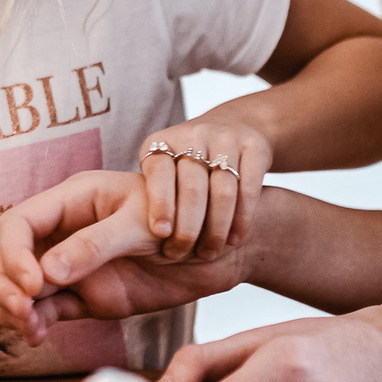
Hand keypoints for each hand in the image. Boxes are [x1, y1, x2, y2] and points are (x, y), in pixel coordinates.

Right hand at [0, 171, 253, 344]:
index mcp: (71, 201)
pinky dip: (32, 324)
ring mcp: (69, 267)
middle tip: (23, 311)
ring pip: (19, 287)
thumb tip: (47, 272)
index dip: (14, 253)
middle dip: (4, 284)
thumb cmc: (186, 217)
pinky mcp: (82, 298)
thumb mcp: (141, 225)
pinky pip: (43, 311)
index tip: (32, 283)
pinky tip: (37, 336)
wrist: (221, 249)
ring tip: (31, 328)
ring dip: (13, 307)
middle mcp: (62, 232)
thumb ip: (95, 245)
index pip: (18, 223)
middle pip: (6, 255)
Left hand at [134, 120, 270, 260]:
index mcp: (161, 143)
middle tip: (185, 254)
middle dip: (189, 227)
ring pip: (223, 190)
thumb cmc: (186, 165)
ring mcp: (224, 138)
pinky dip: (242, 218)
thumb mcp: (163, 171)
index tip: (162, 234)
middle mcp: (192, 136)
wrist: (234, 126)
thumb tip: (128, 242)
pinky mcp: (253, 146)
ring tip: (210, 251)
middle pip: (192, 187)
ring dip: (217, 228)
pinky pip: (249, 187)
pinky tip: (235, 238)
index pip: (159, 172)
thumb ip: (147, 199)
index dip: (160, 203)